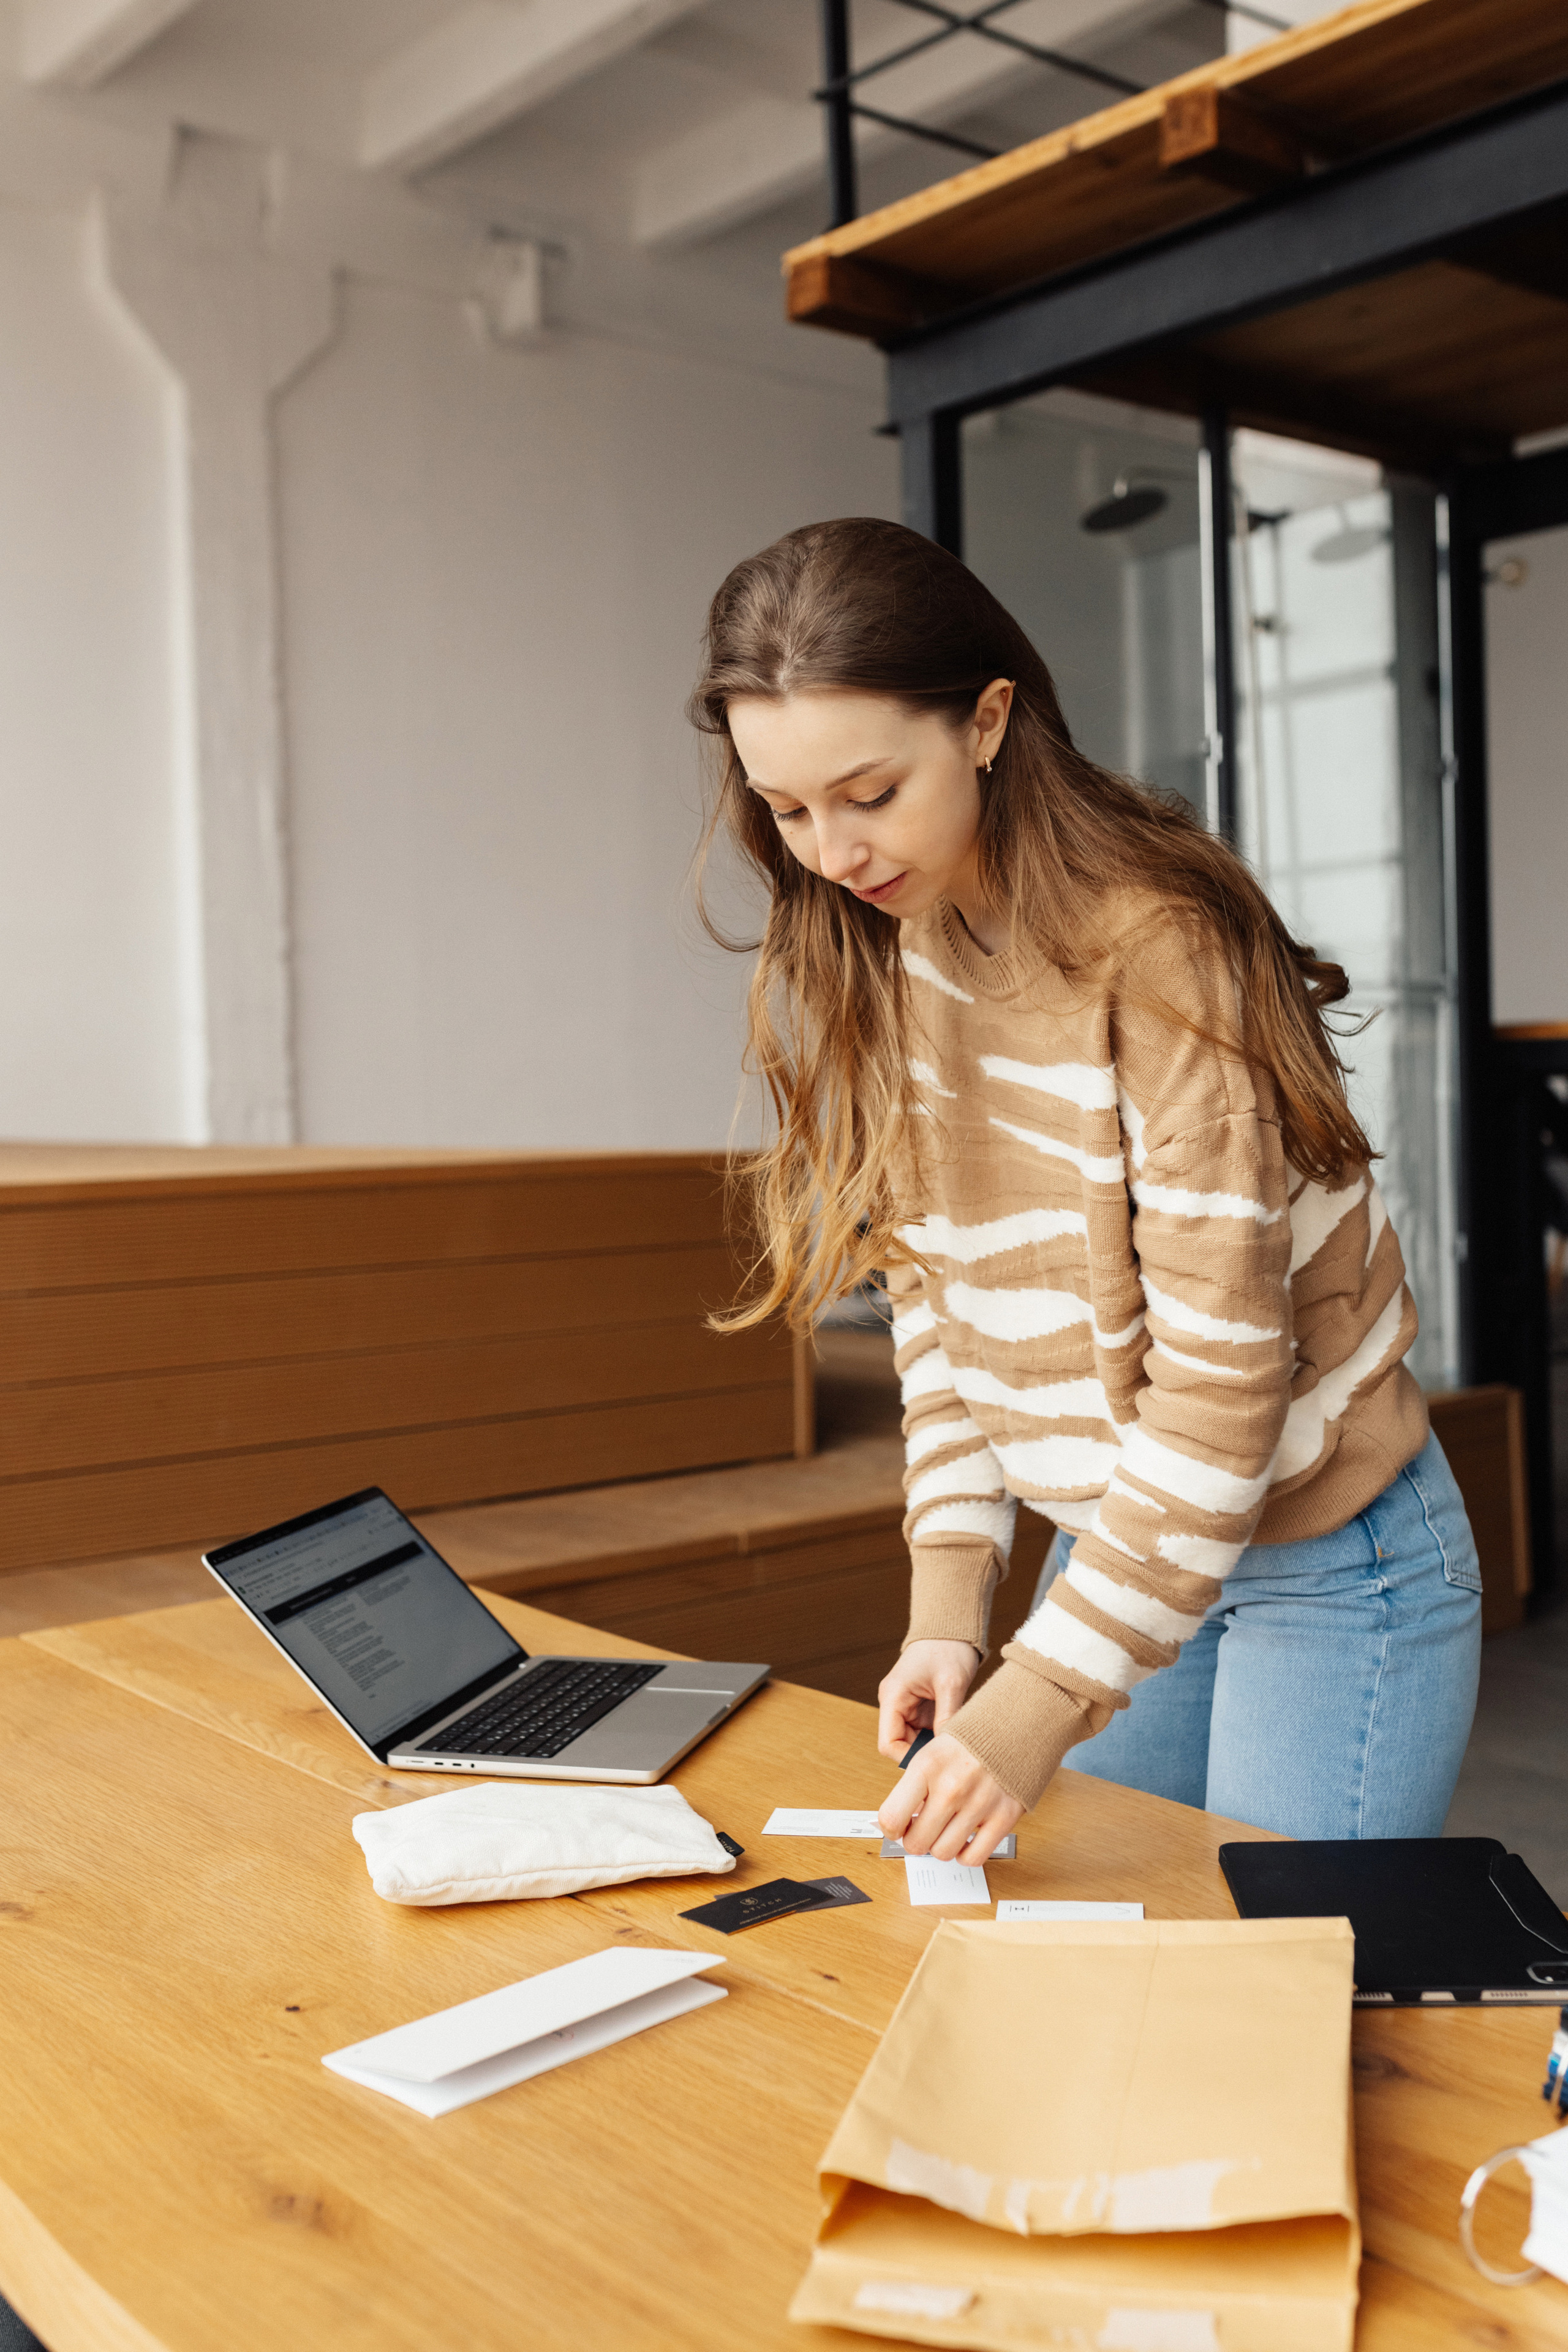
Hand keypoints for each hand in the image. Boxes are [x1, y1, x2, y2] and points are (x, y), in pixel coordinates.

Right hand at [877, 1639, 979, 1762]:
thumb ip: (947, 1717)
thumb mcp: (952, 1683)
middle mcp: (894, 1703)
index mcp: (893, 1696)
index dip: (908, 1758)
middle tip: (949, 1757)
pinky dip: (937, 1737)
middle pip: (899, 1745)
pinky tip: (954, 1736)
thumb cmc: (949, 1649)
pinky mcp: (918, 1707)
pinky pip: (924, 1732)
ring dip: (931, 1746)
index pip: (888, 1743)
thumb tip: (947, 1752)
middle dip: (922, 1754)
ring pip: (913, 1741)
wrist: (951, 1628)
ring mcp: (905, 1706)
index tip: (934, 1762)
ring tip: (954, 1745)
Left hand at [877, 1732, 1023, 1863]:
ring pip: (943, 1853)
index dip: (891, 1829)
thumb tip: (897, 1825)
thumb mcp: (931, 1752)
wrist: (1014, 1726)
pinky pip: (974, 1857)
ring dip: (941, 1846)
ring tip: (946, 1830)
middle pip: (916, 1843)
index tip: (898, 1828)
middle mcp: (951, 1787)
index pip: (891, 1817)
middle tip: (923, 1830)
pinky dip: (966, 1854)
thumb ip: (914, 1787)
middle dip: (916, 1841)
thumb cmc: (968, 1741)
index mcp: (927, 1766)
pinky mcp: (1004, 1817)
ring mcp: (979, 1804)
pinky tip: (966, 1838)